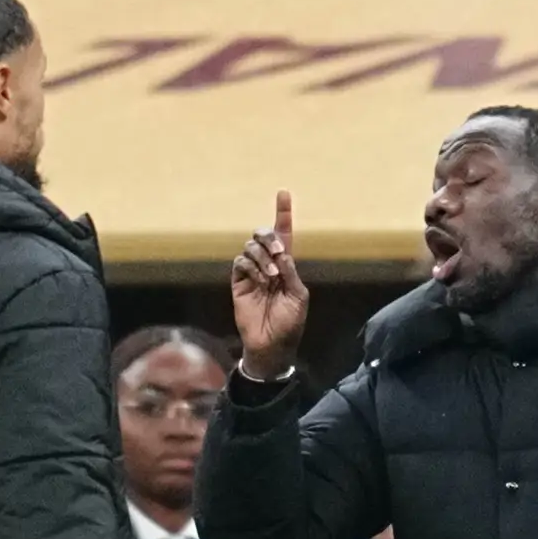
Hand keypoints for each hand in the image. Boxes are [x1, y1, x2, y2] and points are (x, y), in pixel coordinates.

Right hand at [230, 191, 308, 380]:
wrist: (271, 345)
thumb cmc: (290, 323)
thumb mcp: (298, 296)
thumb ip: (291, 272)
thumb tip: (282, 253)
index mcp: (286, 266)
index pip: (284, 234)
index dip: (283, 214)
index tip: (283, 193)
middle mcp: (268, 265)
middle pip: (263, 235)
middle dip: (269, 236)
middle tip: (278, 251)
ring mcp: (252, 273)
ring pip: (251, 247)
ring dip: (262, 257)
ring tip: (271, 276)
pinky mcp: (239, 283)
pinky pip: (240, 263)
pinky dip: (251, 267)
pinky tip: (260, 281)